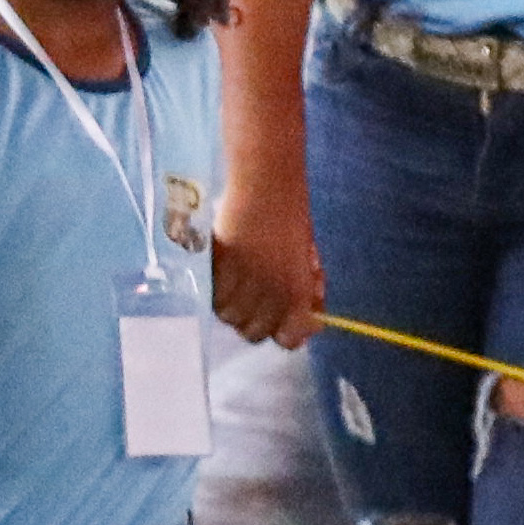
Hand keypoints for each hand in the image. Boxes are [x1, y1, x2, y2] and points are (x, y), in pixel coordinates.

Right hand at [209, 185, 321, 347]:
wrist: (266, 185)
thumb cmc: (291, 216)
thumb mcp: (307, 257)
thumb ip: (307, 287)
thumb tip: (311, 312)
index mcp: (298, 293)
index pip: (289, 339)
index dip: (286, 332)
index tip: (286, 319)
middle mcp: (271, 296)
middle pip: (253, 333)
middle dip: (256, 321)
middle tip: (256, 300)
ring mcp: (242, 284)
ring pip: (228, 317)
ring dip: (232, 306)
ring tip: (236, 286)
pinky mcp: (217, 270)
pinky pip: (211, 295)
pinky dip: (215, 289)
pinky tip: (221, 274)